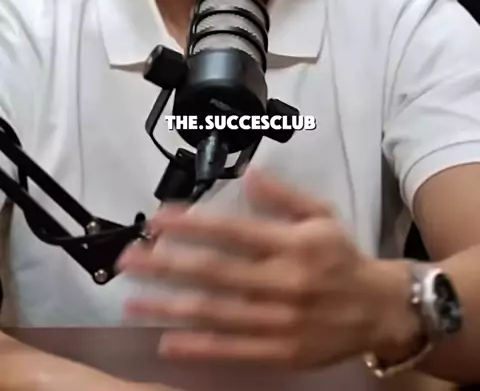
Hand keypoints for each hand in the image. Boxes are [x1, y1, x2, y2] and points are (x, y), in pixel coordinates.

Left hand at [117, 169, 418, 368]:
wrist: (378, 309)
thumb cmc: (342, 256)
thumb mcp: (321, 214)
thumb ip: (283, 196)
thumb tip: (249, 174)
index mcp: (292, 244)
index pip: (233, 232)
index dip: (193, 225)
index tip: (158, 220)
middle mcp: (283, 283)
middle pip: (215, 273)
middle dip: (166, 265)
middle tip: (129, 260)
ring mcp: (280, 322)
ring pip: (216, 313)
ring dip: (170, 307)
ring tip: (132, 300)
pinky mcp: (280, 353)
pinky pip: (233, 351)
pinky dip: (199, 347)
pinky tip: (166, 342)